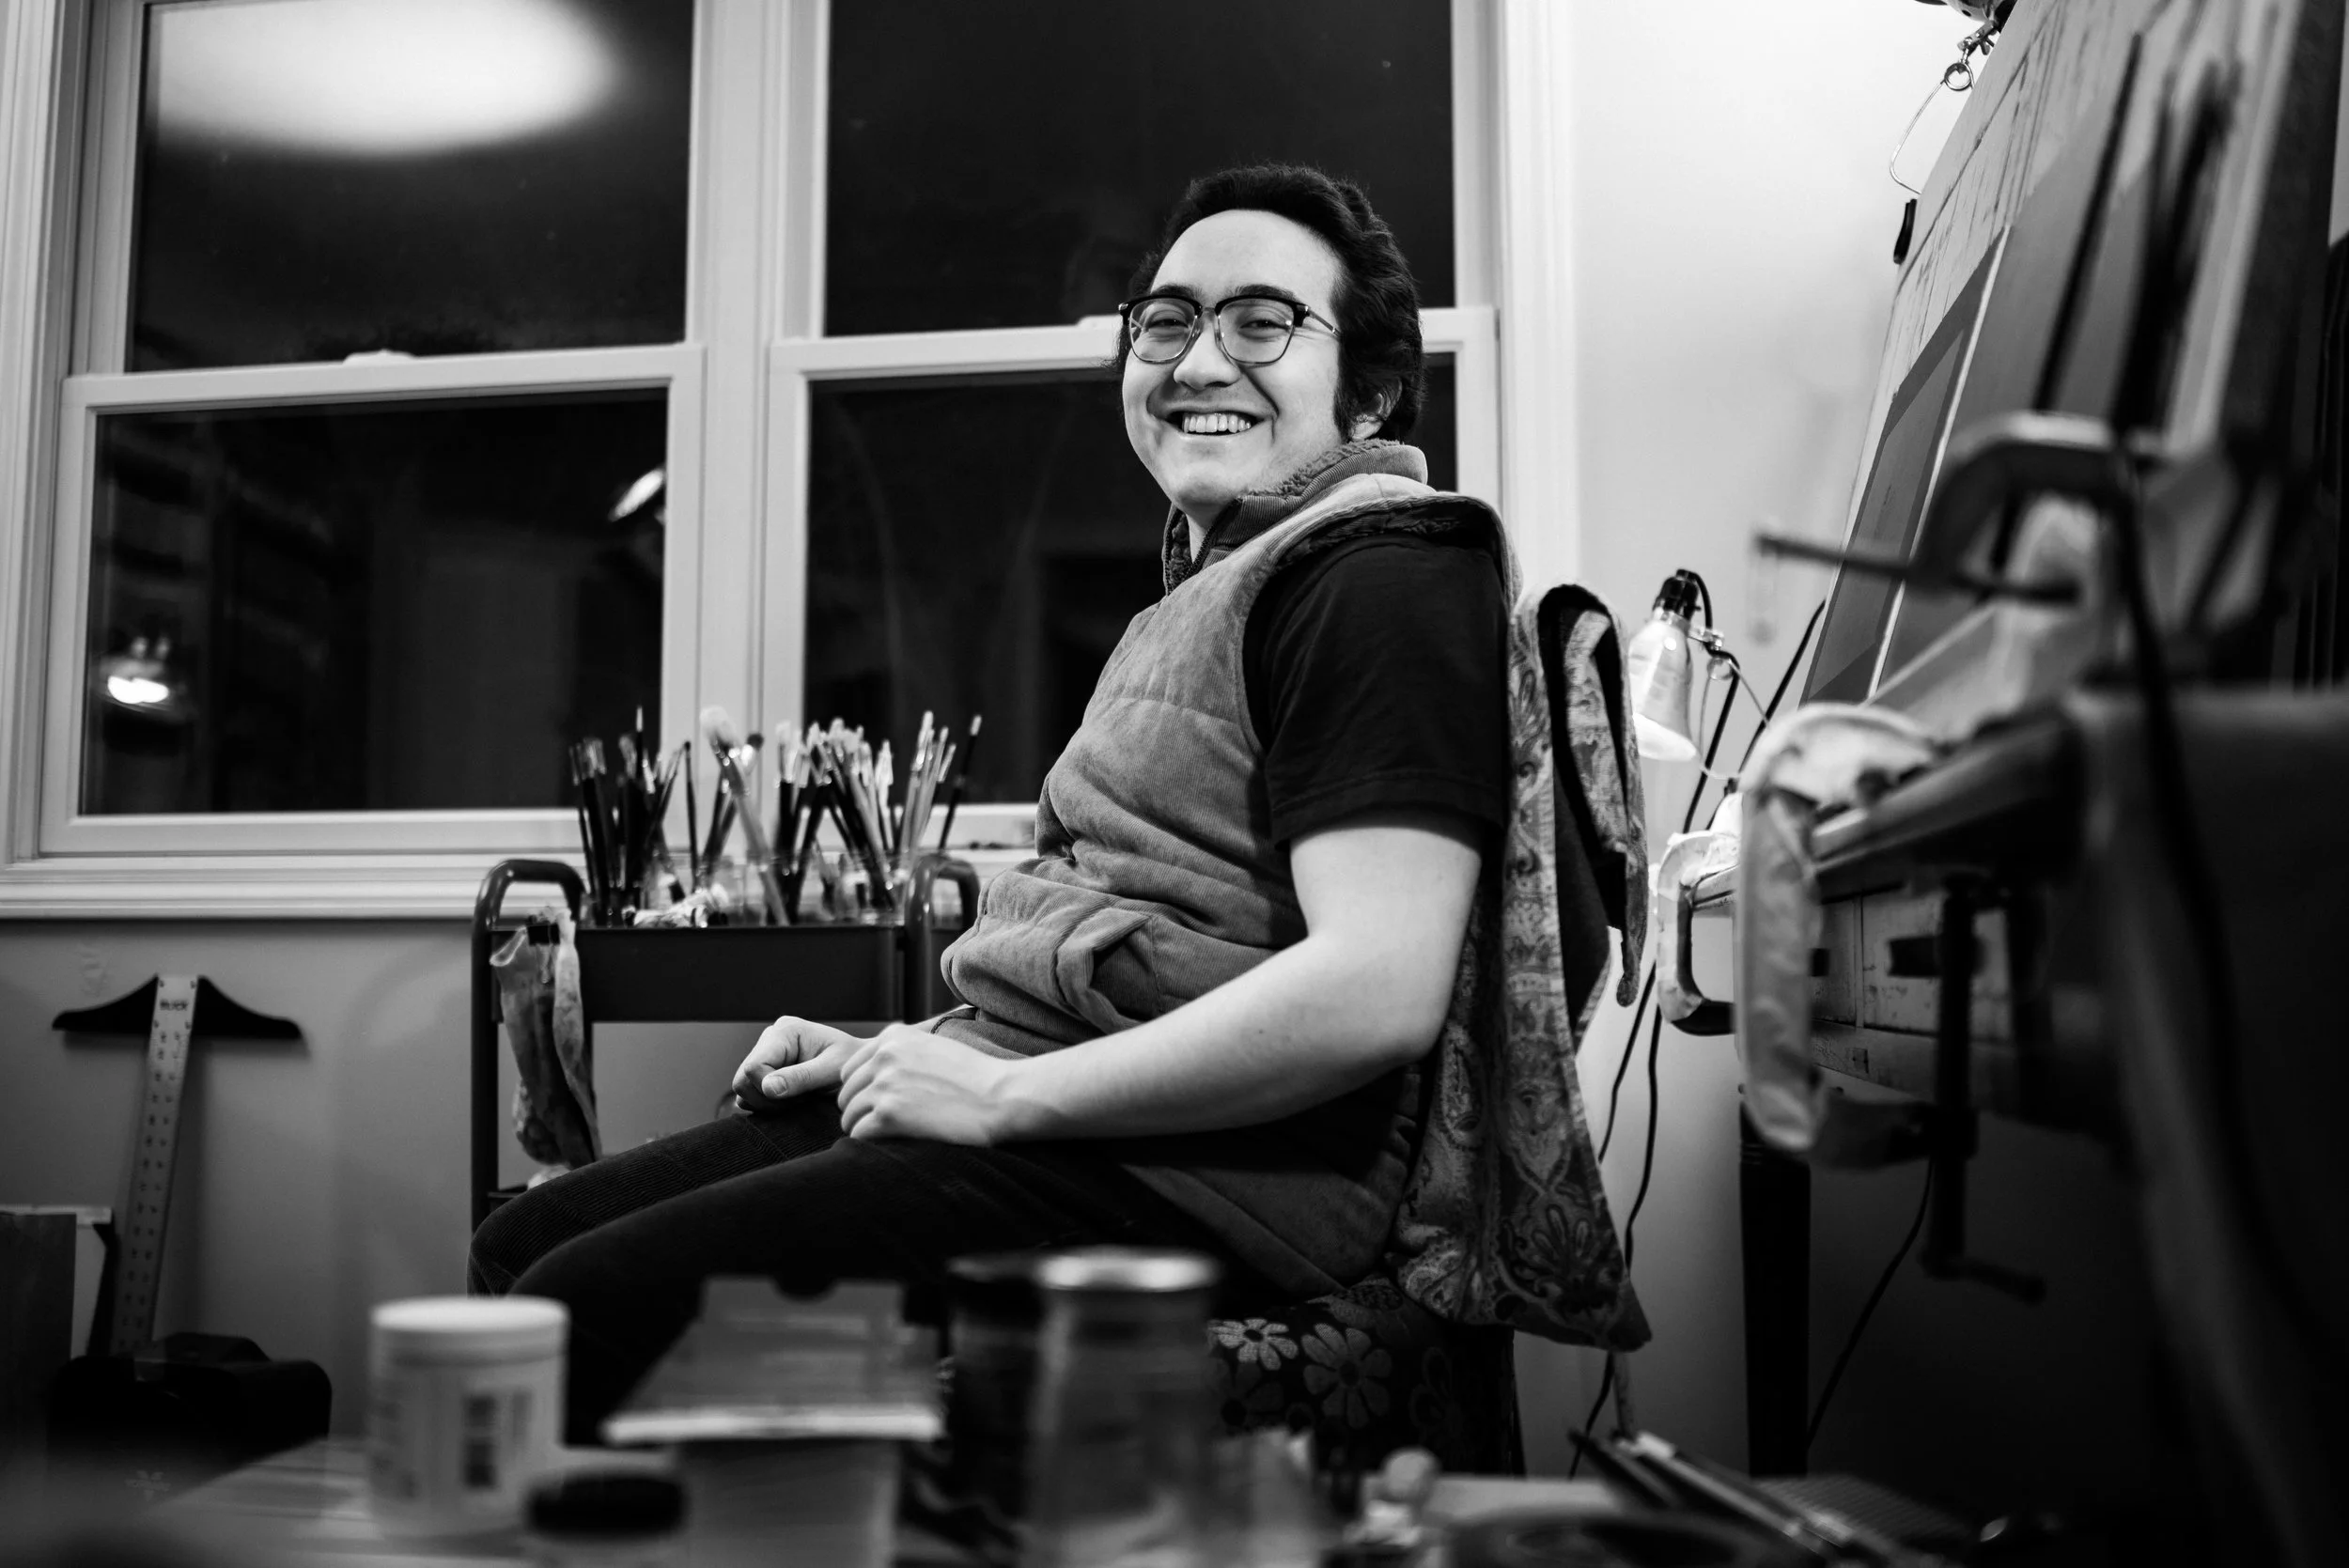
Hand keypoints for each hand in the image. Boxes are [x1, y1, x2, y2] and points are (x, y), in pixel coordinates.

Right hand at [732, 1016, 865, 1112]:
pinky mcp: (765, 1070)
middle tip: (799, 1100)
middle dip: (767, 1098)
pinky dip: (767, 1104)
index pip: (754, 1067)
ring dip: (769, 1102)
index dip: (769, 1089)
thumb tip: (768, 1088)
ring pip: (743, 1088)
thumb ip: (801, 1078)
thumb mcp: (832, 1070)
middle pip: (743, 1079)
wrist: (860, 1069)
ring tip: (799, 1098)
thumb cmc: (852, 1064)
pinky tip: (792, 1099)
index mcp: (785, 1031)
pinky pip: (749, 1094)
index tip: (799, 1095)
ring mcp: (766, 1054)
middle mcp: (771, 1038)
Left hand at [836, 1024, 1020, 1144]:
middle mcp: (884, 1057)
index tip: (879, 1105)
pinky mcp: (889, 1115)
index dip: (862, 1091)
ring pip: (849, 1116)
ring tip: (889, 1138)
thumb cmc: (976, 1077)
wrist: (1002, 1096)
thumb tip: (877, 1073)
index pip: (850, 1069)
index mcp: (893, 1037)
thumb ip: (902, 1053)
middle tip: (883, 1126)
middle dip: (860, 1111)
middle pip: (846, 1093)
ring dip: (864, 1129)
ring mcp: (884, 1085)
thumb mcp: (934, 1047)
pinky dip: (870, 1143)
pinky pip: (859, 1134)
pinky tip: (892, 1144)